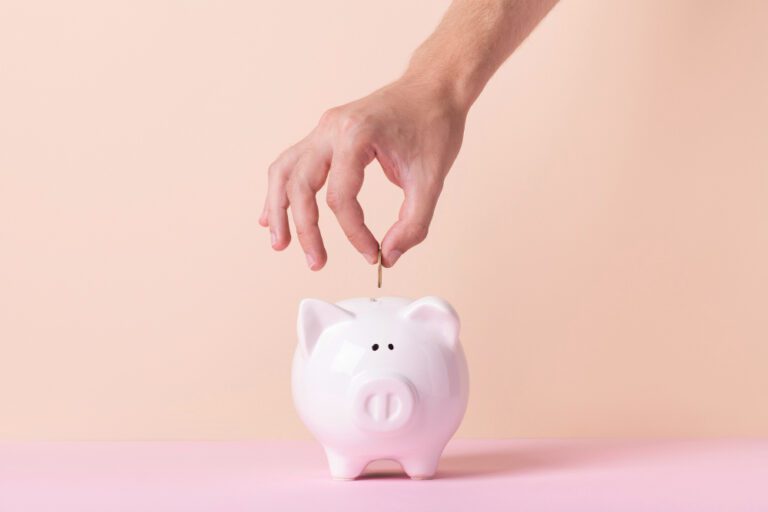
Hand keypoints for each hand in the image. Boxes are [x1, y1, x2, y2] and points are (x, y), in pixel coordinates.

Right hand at [259, 78, 466, 269]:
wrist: (434, 87)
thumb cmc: (434, 125)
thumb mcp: (431, 180)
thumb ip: (413, 224)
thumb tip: (388, 256)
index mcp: (356, 135)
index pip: (340, 197)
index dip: (354, 233)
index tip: (372, 253)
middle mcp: (331, 128)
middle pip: (300, 185)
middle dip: (305, 229)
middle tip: (317, 263)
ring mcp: (324, 128)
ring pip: (284, 171)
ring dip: (279, 209)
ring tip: (279, 243)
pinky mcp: (325, 133)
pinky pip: (292, 162)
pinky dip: (282, 189)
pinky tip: (274, 214)